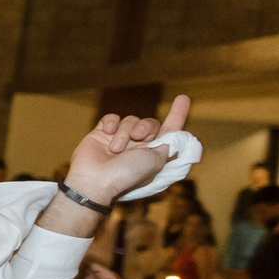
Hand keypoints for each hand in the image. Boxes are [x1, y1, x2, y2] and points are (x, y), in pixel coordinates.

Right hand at [65, 95, 192, 206]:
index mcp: (152, 152)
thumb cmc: (127, 175)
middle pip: (149, 122)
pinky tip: (107, 133)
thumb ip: (168, 143)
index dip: (177, 114)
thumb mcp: (156, 160)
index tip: (183, 98)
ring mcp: (119, 138)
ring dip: (124, 133)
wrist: (95, 180)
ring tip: (115, 149)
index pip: (169, 129)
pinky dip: (111, 123)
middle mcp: (137, 145)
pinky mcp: (101, 133)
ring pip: (129, 120)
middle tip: (137, 137)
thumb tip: (175, 132)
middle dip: (145, 127)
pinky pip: (111, 118)